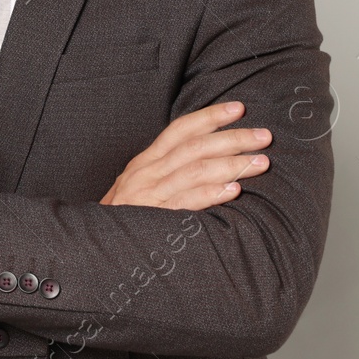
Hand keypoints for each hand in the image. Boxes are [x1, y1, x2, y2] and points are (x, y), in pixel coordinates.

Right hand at [100, 101, 270, 208]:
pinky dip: (210, 193)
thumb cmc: (124, 219)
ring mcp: (149, 195)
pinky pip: (186, 202)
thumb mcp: (139, 188)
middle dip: (232, 138)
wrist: (95, 250)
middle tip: (264, 137)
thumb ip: (166, 173)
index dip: (209, 117)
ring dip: (232, 164)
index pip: (179, 130)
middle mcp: (146, 173)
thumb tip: (205, 161)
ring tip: (261, 163)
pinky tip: (233, 190)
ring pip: (195, 170)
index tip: (239, 108)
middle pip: (194, 147)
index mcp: (145, 163)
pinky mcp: (154, 218)